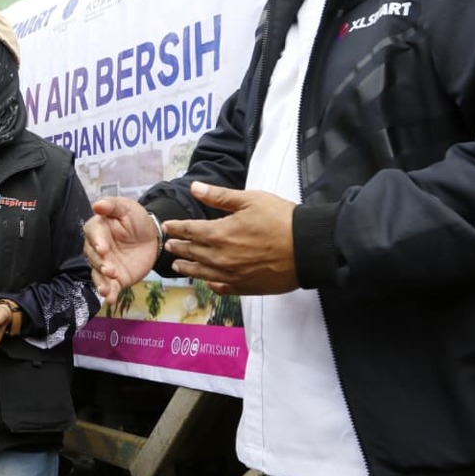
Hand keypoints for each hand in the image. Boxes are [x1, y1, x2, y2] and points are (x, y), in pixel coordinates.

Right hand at [83, 197, 158, 305]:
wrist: (152, 238)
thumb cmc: (136, 219)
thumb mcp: (127, 207)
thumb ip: (112, 205)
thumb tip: (97, 205)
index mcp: (98, 229)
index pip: (93, 235)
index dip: (97, 242)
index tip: (103, 249)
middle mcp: (97, 248)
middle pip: (93, 257)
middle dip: (100, 264)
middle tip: (110, 269)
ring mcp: (105, 265)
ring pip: (97, 275)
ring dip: (100, 282)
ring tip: (105, 290)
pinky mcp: (115, 279)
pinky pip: (109, 287)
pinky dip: (109, 294)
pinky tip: (110, 299)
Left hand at [162, 183, 298, 295]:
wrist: (307, 248)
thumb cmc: (281, 220)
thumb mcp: (250, 200)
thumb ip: (219, 196)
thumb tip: (194, 188)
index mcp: (219, 234)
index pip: (190, 231)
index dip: (176, 228)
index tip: (167, 226)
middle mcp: (220, 257)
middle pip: (193, 253)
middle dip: (179, 248)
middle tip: (168, 247)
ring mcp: (232, 274)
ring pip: (202, 273)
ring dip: (188, 268)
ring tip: (177, 267)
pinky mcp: (246, 286)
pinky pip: (223, 287)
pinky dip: (212, 284)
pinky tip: (209, 283)